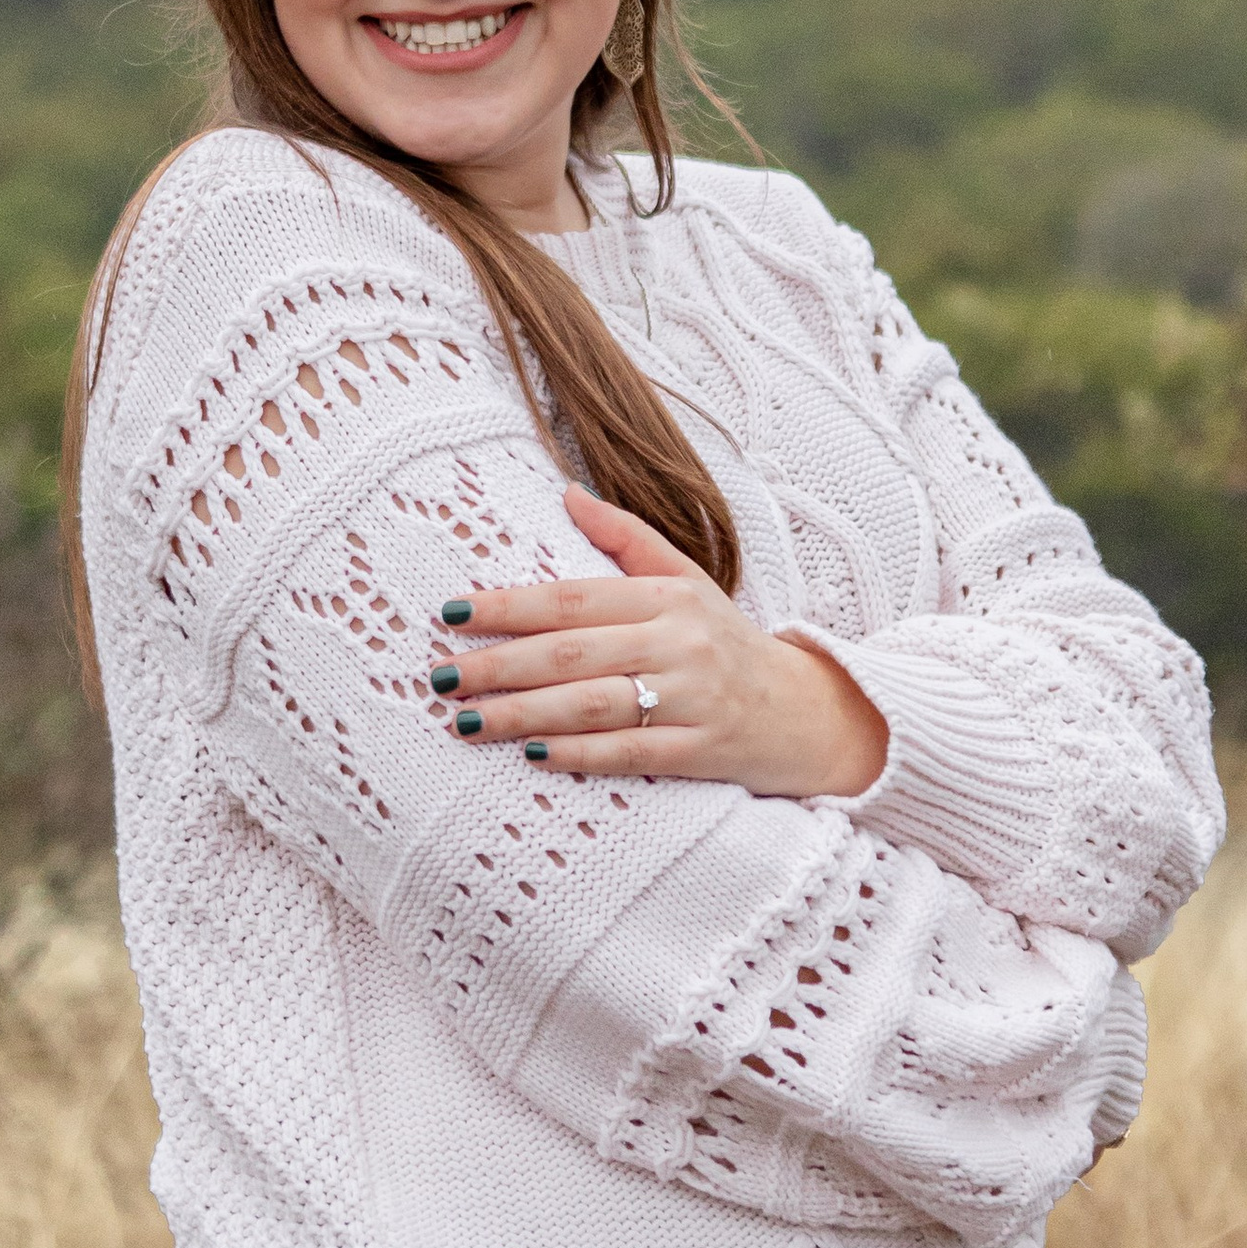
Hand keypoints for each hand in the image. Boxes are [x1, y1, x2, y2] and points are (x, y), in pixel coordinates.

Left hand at [426, 483, 891, 798]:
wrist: (805, 711)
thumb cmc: (727, 642)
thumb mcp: (686, 580)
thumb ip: (626, 538)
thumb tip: (567, 491)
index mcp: (668, 597)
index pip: (574, 597)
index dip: (511, 606)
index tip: (454, 613)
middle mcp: (679, 644)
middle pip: (573, 653)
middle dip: (500, 665)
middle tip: (441, 675)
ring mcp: (690, 699)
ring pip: (592, 705)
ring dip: (522, 714)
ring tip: (465, 720)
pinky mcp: (699, 751)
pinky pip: (628, 753)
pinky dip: (576, 754)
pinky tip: (529, 755)